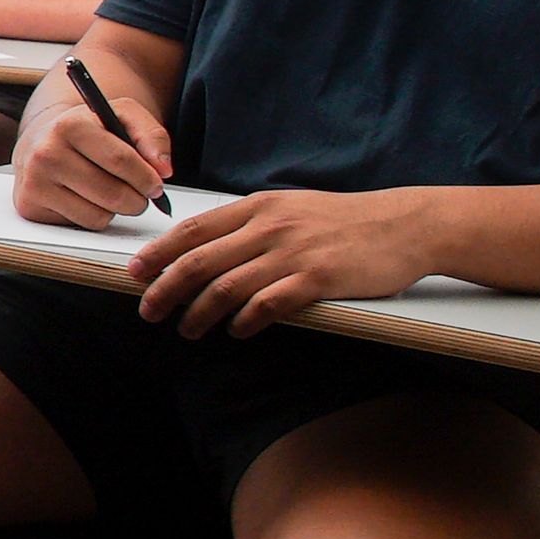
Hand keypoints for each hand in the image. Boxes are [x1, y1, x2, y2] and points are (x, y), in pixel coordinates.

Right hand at [14, 83, 170, 227]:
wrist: (41, 140)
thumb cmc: (88, 129)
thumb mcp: (121, 116)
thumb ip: (151, 135)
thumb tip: (163, 170)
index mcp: (69, 125)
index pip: (120, 160)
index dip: (147, 177)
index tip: (156, 185)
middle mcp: (46, 154)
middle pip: (112, 194)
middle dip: (137, 199)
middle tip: (141, 195)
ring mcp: (34, 182)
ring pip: (99, 215)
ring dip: (116, 210)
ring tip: (112, 193)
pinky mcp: (30, 206)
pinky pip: (82, 225)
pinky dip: (95, 217)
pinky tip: (89, 199)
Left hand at [131, 187, 433, 337]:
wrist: (404, 224)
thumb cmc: (343, 220)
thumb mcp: (290, 208)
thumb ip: (250, 224)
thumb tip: (204, 247)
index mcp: (258, 207)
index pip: (193, 230)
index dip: (159, 253)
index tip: (135, 272)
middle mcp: (270, 227)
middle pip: (200, 261)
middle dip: (166, 288)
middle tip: (148, 310)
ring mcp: (294, 253)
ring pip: (227, 287)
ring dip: (200, 313)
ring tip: (188, 329)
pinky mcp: (319, 279)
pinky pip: (268, 304)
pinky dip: (245, 321)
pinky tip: (236, 331)